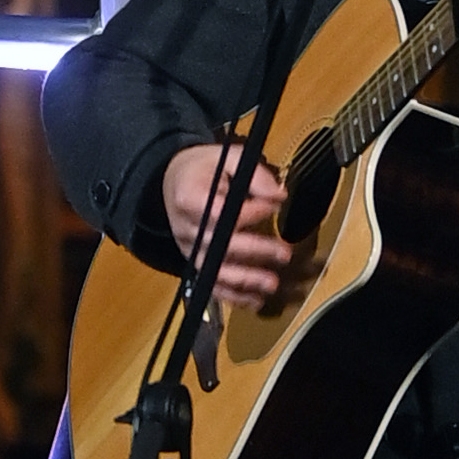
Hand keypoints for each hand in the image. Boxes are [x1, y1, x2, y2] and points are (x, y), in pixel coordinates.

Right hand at [160, 143, 293, 307]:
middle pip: (220, 246)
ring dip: (245, 281)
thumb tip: (279, 196)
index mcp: (189, 198)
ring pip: (216, 272)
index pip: (220, 211)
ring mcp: (191, 251)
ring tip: (272, 284)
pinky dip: (235, 298)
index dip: (249, 212)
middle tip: (284, 253)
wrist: (174, 184)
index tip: (274, 206)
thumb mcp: (227, 158)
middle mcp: (187, 229)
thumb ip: (254, 174)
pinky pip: (214, 286)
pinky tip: (257, 301)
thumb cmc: (205, 169)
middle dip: (254, 251)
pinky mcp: (196, 265)